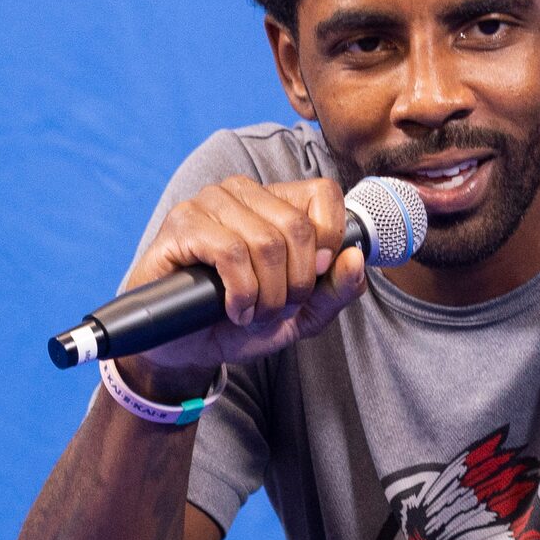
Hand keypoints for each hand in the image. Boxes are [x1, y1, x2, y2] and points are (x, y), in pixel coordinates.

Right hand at [119, 175, 368, 396]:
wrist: (186, 347)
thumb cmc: (239, 322)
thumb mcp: (300, 315)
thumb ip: (336, 291)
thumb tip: (355, 257)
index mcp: (276, 201)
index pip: (324, 194)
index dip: (330, 241)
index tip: (314, 278)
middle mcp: (243, 192)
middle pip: (298, 227)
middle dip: (296, 284)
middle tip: (275, 309)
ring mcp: (210, 202)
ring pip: (266, 242)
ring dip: (267, 295)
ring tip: (252, 313)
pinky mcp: (183, 222)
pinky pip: (231, 253)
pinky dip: (241, 293)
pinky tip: (233, 309)